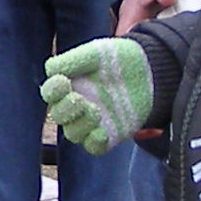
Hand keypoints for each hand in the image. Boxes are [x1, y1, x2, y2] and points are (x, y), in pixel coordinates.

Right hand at [41, 38, 154, 155]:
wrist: (149, 69)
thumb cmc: (118, 59)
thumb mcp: (95, 53)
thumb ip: (73, 60)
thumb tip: (51, 71)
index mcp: (70, 85)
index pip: (51, 93)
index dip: (52, 91)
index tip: (63, 81)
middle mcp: (77, 106)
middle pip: (59, 116)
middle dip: (66, 109)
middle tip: (80, 99)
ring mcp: (92, 122)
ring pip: (74, 134)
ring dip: (79, 125)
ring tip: (95, 112)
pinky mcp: (109, 134)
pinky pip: (94, 147)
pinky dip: (94, 143)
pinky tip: (102, 133)